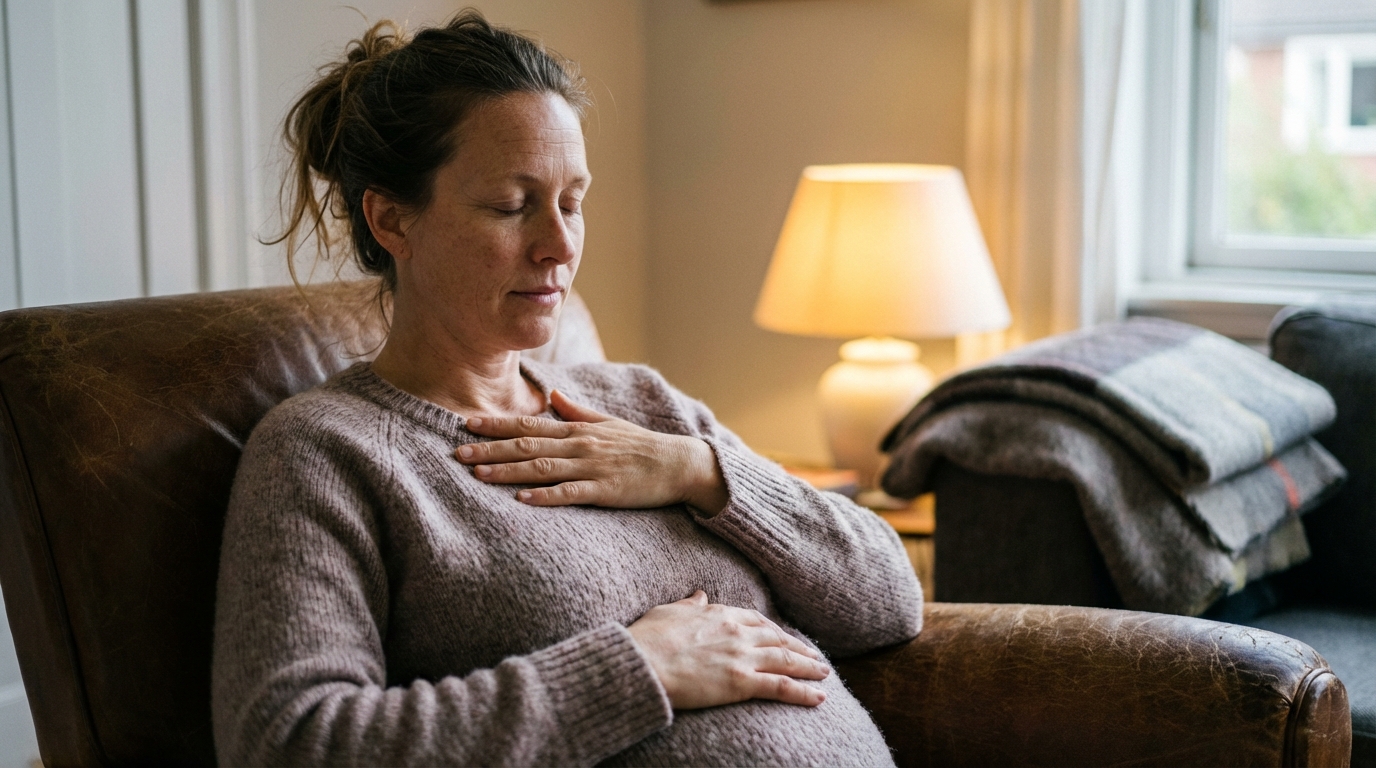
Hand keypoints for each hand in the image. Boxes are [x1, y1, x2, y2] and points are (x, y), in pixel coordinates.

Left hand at [456, 390, 728, 513]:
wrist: (679, 463)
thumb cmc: (641, 445)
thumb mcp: (608, 422)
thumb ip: (577, 410)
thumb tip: (553, 395)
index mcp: (577, 429)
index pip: (528, 423)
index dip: (495, 425)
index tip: (465, 425)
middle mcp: (580, 444)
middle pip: (527, 445)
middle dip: (490, 449)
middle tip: (457, 453)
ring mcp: (592, 467)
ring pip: (542, 467)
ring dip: (508, 471)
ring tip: (478, 475)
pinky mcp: (605, 490)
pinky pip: (570, 493)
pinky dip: (546, 496)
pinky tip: (523, 500)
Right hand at [626, 591, 829, 708]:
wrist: (641, 662)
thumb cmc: (648, 638)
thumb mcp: (669, 611)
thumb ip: (690, 604)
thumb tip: (700, 594)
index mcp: (720, 614)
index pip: (757, 620)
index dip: (774, 629)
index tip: (783, 636)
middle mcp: (737, 632)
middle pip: (778, 638)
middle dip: (799, 647)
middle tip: (814, 655)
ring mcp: (742, 657)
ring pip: (787, 660)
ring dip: (809, 666)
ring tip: (824, 672)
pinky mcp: (742, 682)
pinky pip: (781, 687)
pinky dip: (804, 692)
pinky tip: (819, 697)